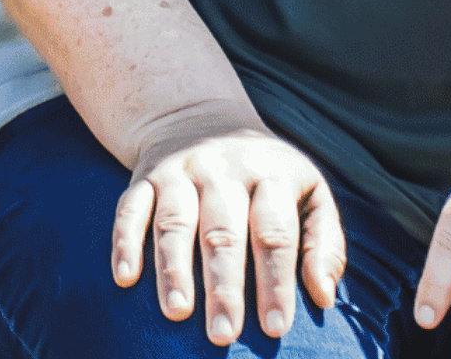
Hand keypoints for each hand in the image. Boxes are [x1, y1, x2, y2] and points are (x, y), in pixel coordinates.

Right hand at [111, 105, 346, 339]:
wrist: (203, 116)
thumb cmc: (266, 177)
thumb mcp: (309, 192)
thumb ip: (323, 243)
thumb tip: (325, 297)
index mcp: (271, 175)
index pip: (275, 232)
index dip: (276, 281)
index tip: (276, 328)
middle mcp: (225, 170)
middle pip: (224, 231)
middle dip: (224, 285)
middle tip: (223, 335)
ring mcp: (182, 171)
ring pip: (175, 220)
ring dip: (174, 268)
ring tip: (176, 312)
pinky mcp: (145, 176)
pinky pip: (131, 207)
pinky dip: (125, 242)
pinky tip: (125, 279)